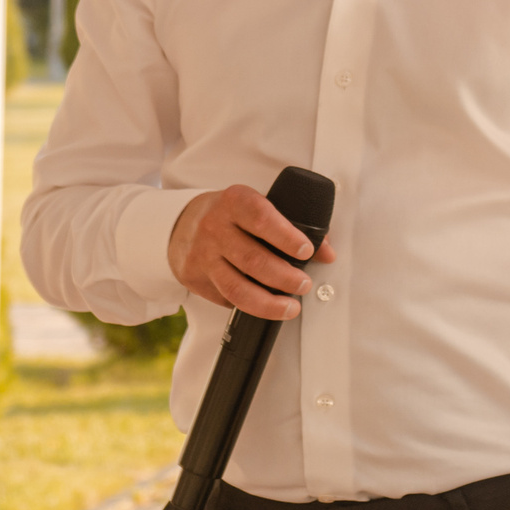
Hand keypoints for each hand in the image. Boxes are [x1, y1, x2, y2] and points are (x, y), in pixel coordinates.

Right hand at [167, 186, 335, 318]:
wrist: (183, 222)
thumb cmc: (230, 214)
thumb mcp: (257, 207)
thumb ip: (293, 227)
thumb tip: (326, 253)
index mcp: (235, 202)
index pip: (261, 218)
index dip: (287, 237)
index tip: (307, 251)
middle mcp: (215, 228)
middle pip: (252, 259)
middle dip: (285, 277)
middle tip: (304, 284)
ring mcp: (202, 255)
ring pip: (236, 287)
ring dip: (269, 303)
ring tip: (291, 307)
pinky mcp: (195, 278)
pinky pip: (225, 299)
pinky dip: (248, 306)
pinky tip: (264, 305)